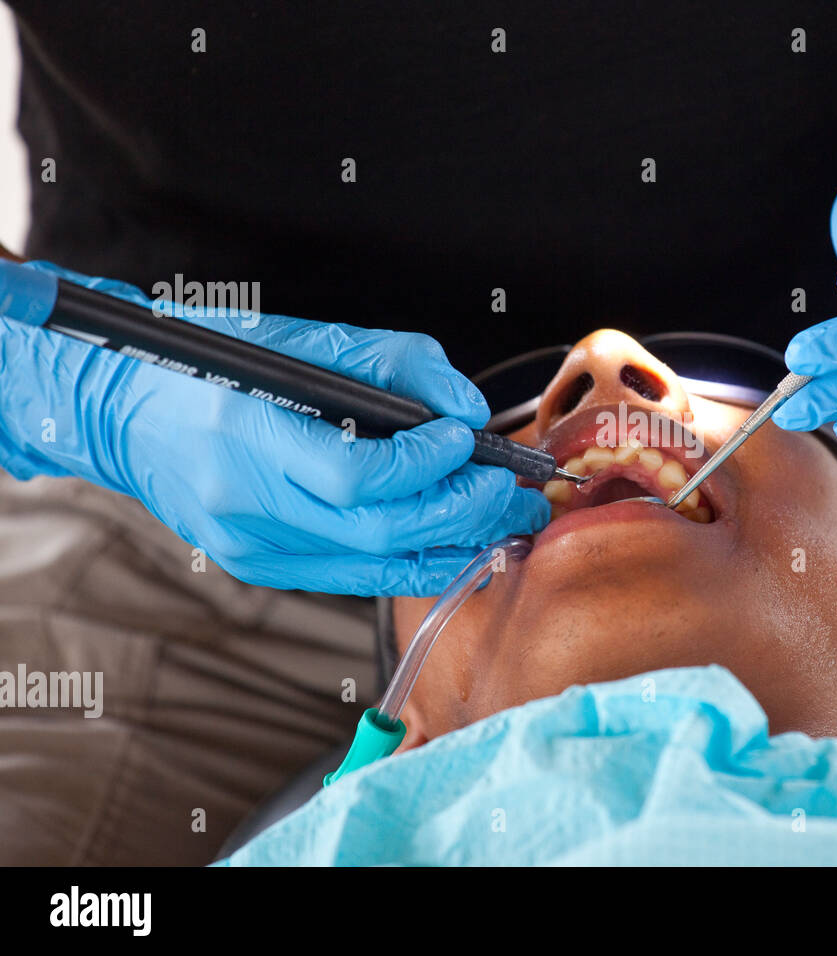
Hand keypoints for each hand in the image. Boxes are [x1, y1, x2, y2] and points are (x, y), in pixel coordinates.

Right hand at [0, 260, 546, 594]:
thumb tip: (466, 409)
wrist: (128, 413)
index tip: (465, 440)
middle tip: (516, 491)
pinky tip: (461, 545)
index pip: (354, 475)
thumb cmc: (217, 363)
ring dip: (456, 545)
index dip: (424, 465)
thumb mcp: (304, 339)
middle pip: (379, 530)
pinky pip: (357, 575)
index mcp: (244, 435)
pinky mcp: (262, 566)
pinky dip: (416, 562)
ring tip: (508, 521)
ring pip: (375, 565)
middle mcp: (245, 504)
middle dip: (464, 512)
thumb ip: (394, 365)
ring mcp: (252, 546)